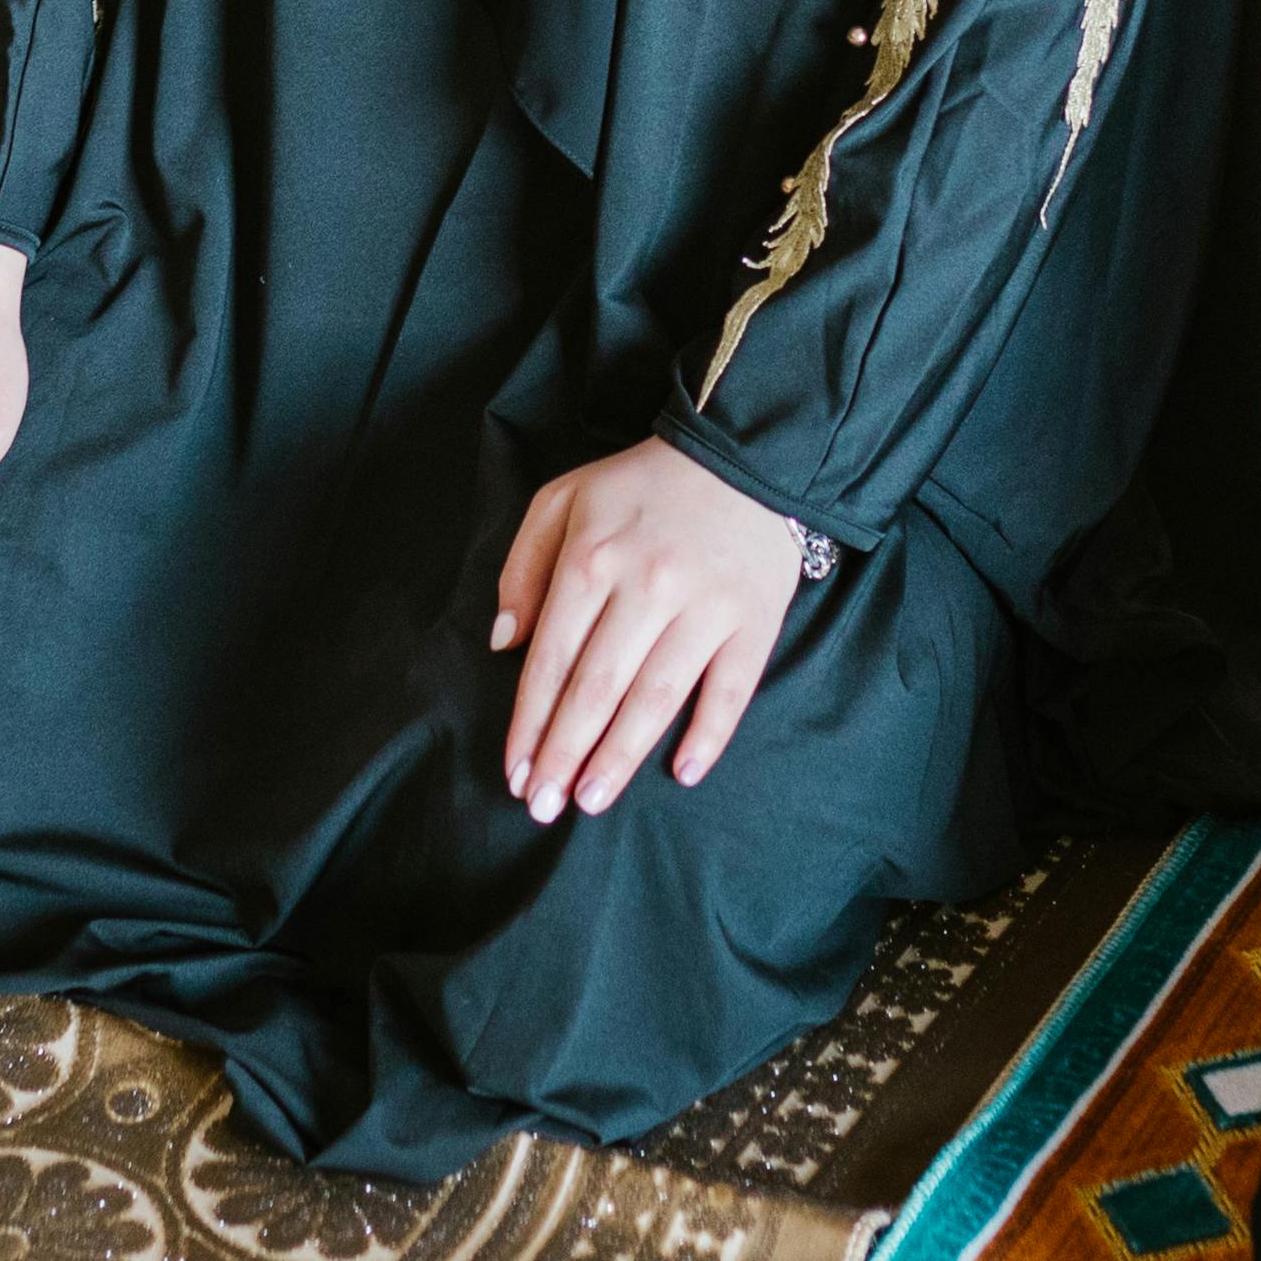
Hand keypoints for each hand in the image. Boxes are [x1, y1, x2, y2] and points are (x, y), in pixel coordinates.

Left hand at [491, 440, 814, 822]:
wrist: (741, 455)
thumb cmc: (640, 487)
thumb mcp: (563, 500)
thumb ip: (523, 566)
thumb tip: (505, 642)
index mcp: (593, 559)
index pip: (552, 658)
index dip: (530, 721)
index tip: (516, 770)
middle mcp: (647, 586)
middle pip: (597, 687)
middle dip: (564, 752)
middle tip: (543, 805)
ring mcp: (705, 605)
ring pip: (656, 695)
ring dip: (621, 755)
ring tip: (592, 800)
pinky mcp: (755, 619)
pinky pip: (732, 688)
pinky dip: (709, 733)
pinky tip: (684, 772)